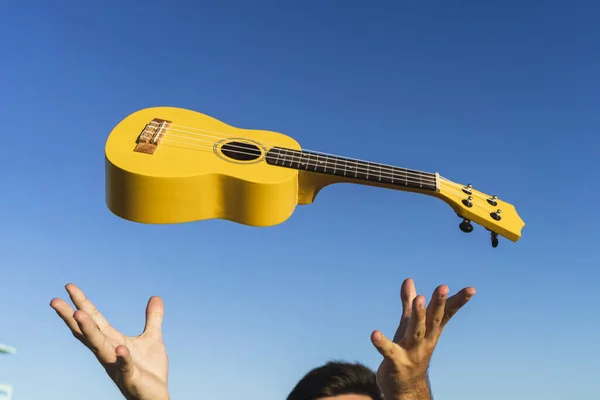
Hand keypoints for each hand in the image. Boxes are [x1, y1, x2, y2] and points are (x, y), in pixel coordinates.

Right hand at [50, 284, 168, 399]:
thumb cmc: (150, 370)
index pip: (94, 318)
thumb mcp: (152, 338)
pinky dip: (122, 357)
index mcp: (112, 340)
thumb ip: (153, 318)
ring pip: (99, 346)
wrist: (155, 397)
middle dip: (72, 316)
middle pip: (87, 331)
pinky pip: (125, 366)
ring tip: (79, 314)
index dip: (82, 302)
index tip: (68, 286)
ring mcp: (116, 365)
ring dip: (89, 331)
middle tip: (54, 301)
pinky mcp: (130, 378)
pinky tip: (121, 347)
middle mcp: (109, 352)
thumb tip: (156, 297)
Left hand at [370, 278, 474, 399]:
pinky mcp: (395, 362)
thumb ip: (408, 303)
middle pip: (433, 320)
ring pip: (416, 332)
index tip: (471, 289)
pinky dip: (382, 343)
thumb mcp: (409, 325)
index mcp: (430, 331)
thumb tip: (409, 280)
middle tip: (443, 287)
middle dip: (438, 304)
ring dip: (418, 316)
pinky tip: (374, 334)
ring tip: (419, 298)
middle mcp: (425, 341)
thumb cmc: (409, 351)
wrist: (405, 387)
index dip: (457, 301)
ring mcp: (412, 352)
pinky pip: (389, 351)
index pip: (445, 314)